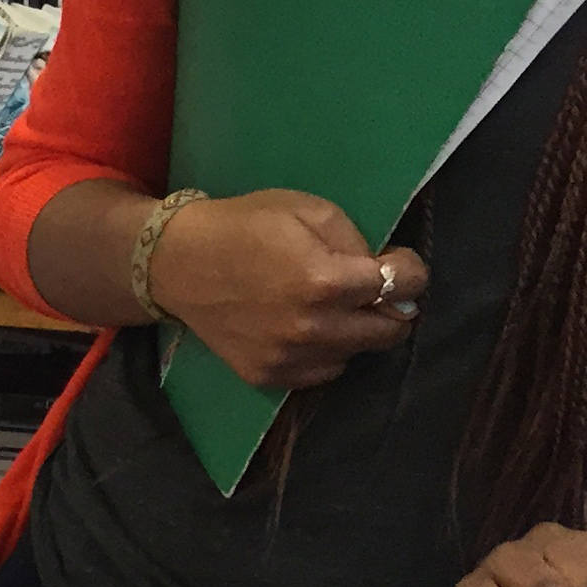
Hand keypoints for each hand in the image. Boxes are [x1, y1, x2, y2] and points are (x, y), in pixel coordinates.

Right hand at [144, 189, 426, 389]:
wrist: (176, 264)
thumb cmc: (245, 226)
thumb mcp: (310, 210)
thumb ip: (357, 242)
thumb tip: (384, 274)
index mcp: (327, 281)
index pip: (405, 285)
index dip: (410, 270)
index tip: (397, 263)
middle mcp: (313, 328)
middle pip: (389, 330)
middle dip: (391, 306)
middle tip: (373, 290)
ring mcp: (289, 358)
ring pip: (356, 353)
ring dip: (355, 330)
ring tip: (332, 308)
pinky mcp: (267, 376)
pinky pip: (322, 372)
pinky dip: (326, 352)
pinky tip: (307, 329)